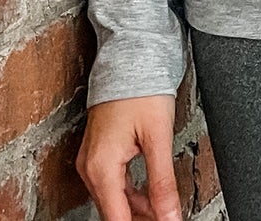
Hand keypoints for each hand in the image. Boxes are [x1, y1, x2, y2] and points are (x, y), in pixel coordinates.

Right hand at [76, 95, 183, 220]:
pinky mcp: (98, 151)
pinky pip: (112, 183)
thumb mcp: (158, 137)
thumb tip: (169, 216)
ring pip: (113, 199)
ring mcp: (92, 158)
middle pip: (113, 212)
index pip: (117, 219)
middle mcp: (90, 166)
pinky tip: (149, 195)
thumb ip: (163, 182)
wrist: (131, 56)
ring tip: (162, 210)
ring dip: (137, 209)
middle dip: (140, 219)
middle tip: (166, 217)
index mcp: (101, 167)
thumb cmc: (142, 87)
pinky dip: (130, 193)